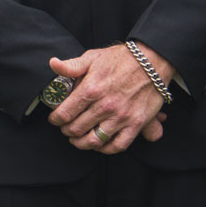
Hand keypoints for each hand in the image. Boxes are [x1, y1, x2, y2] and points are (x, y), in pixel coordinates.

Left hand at [48, 43, 174, 153]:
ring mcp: (121, 117)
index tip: (54, 119)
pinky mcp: (136, 124)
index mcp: (91, 90)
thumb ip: (71, 66)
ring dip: (82, 143)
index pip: (64, 113)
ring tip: (77, 139)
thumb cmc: (120, 59)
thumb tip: (53, 64)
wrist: (152, 62)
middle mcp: (105, 106)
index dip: (55, 119)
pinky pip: (119, 145)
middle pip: (77, 128)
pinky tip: (99, 144)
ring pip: (95, 140)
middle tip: (65, 128)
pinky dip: (106, 149)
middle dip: (66, 130)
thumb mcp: (92, 57)